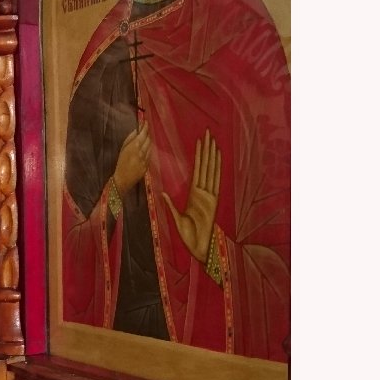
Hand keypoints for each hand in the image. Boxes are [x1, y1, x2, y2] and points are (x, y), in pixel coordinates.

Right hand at [112, 121, 151, 195]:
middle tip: (144, 130)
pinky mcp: (148, 164)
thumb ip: (130, 139)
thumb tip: (136, 130)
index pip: (143, 133)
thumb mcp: (122, 149)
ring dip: (148, 141)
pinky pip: (150, 154)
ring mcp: (146, 158)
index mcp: (134, 146)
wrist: (123, 180)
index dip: (145, 127)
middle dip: (147, 134)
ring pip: (150, 146)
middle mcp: (142, 151)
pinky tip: (144, 150)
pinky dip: (148, 150)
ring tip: (144, 139)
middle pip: (148, 139)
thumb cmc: (120, 164)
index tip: (146, 122)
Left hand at [162, 129, 220, 262]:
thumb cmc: (188, 236)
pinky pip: (215, 181)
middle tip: (207, 133)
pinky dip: (216, 168)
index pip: (197, 170)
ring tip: (212, 140)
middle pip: (205, 166)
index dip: (199, 156)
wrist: (199, 246)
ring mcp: (210, 195)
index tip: (199, 142)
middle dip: (207, 150)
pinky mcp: (214, 200)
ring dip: (212, 155)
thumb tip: (161, 194)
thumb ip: (170, 206)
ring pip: (211, 170)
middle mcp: (203, 192)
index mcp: (194, 195)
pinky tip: (217, 156)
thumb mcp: (176, 218)